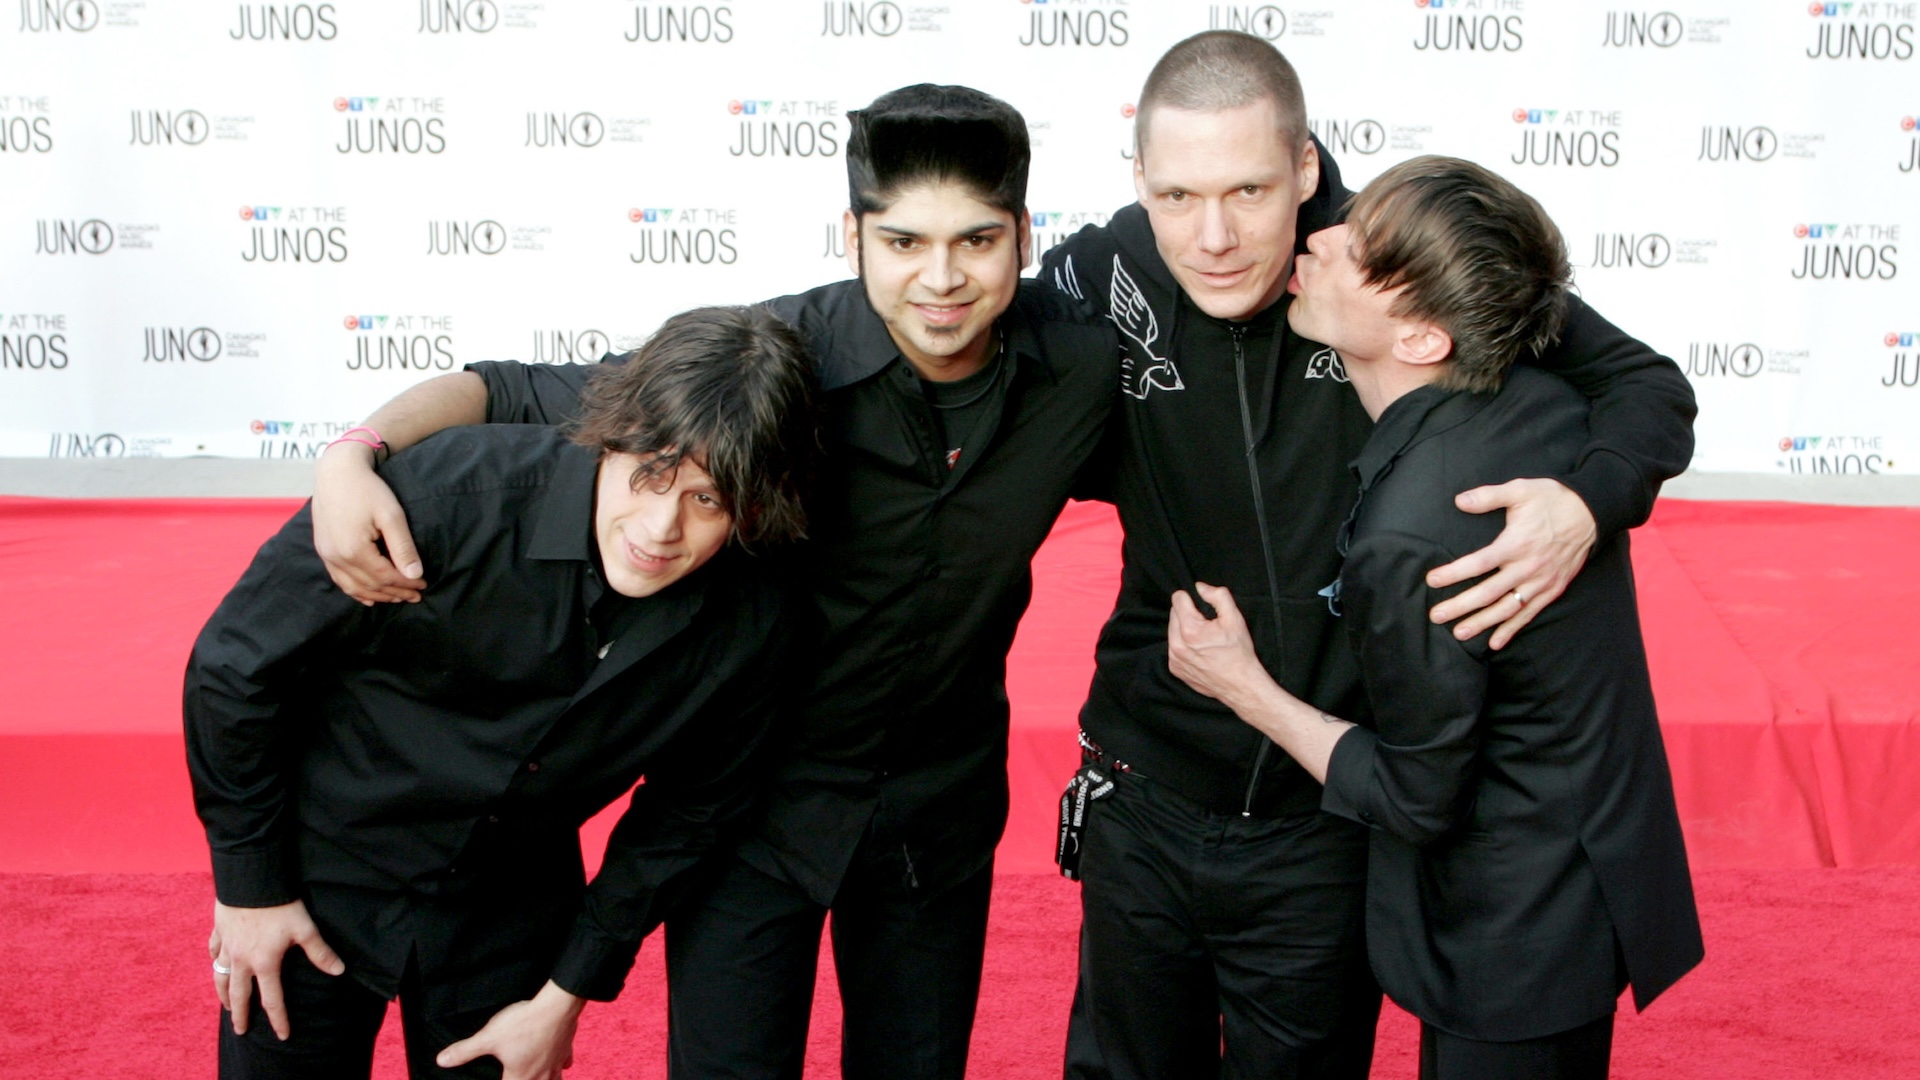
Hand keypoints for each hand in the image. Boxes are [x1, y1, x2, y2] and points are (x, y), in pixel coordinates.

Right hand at [210, 899, 344, 1039]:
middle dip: (240, 1014)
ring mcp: (227, 945)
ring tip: (226, 1005)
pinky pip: (214, 950)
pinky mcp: (219, 929)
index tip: (282, 1035)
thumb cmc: (280, 904)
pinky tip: (216, 962)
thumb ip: (320, 952)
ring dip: (223, 993)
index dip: (278, 1019)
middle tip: (240, 1030)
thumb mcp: (305, 928)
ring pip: (220, 975)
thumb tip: (339, 971)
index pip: (272, 1000)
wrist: (250, 878)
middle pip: (239, 994)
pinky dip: (214, 959)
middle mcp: (241, 959)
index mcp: (264, 963)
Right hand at [312, 441, 425, 604]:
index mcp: (354, 550)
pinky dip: (355, 590)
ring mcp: (326, 554)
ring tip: (398, 597)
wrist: (337, 470)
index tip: (424, 585)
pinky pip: (339, 578)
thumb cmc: (367, 489)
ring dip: (377, 595)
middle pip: (370, 585)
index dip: (406, 584)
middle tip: (416, 596)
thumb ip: (403, 547)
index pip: (385, 577)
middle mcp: (336, 556)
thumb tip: (415, 575)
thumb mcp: (391, 515)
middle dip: (395, 593)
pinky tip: (368, 596)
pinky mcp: (322, 549)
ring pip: (353, 586)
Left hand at [436, 981, 584, 1079]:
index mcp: (519, 1076)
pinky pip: (565, 1064)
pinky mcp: (565, 1049)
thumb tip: (442, 1061)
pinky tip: (560, 1062)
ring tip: (539, 1077)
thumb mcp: (488, 1037)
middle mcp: (540, 1075)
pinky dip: (561, 1065)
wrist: (556, 1007)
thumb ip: (465, 1051)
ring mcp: (555, 1063)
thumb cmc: (523, 1024)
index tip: (503, 1079)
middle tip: (518, 1076)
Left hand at [1167, 583, 1265, 707]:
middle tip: (1207, 625)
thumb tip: (1200, 587)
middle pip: (1174, 614)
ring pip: (1173, 630)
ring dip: (1185, 629)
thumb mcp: (1235, 618)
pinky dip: (1184, 645)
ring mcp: (1174, 659)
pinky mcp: (1175, 668)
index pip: (1177, 599)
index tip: (1202, 607)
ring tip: (1205, 639)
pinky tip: (1200, 651)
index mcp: (1190, 630)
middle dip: (1188, 614)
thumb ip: (1218, 596)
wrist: (1240, 685)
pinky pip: (1174, 647)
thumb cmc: (1239, 653)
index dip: (1191, 599)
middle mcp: (1177, 645)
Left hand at [1425, 478, 1596, 649]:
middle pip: (1488, 592)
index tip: (1432, 580)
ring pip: (1507, 608)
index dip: (1454, 574)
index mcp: (1516, 543)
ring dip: (1482, 623)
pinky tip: (1495, 642)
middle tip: (1436, 616)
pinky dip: (1512, 629)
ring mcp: (1541, 582)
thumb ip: (1489, 496)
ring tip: (1459, 634)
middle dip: (1460, 606)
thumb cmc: (1552, 499)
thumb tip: (1459, 500)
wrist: (1593, 512)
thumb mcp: (1521, 490)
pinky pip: (1529, 614)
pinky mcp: (1553, 589)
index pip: (1478, 563)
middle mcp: (1528, 567)